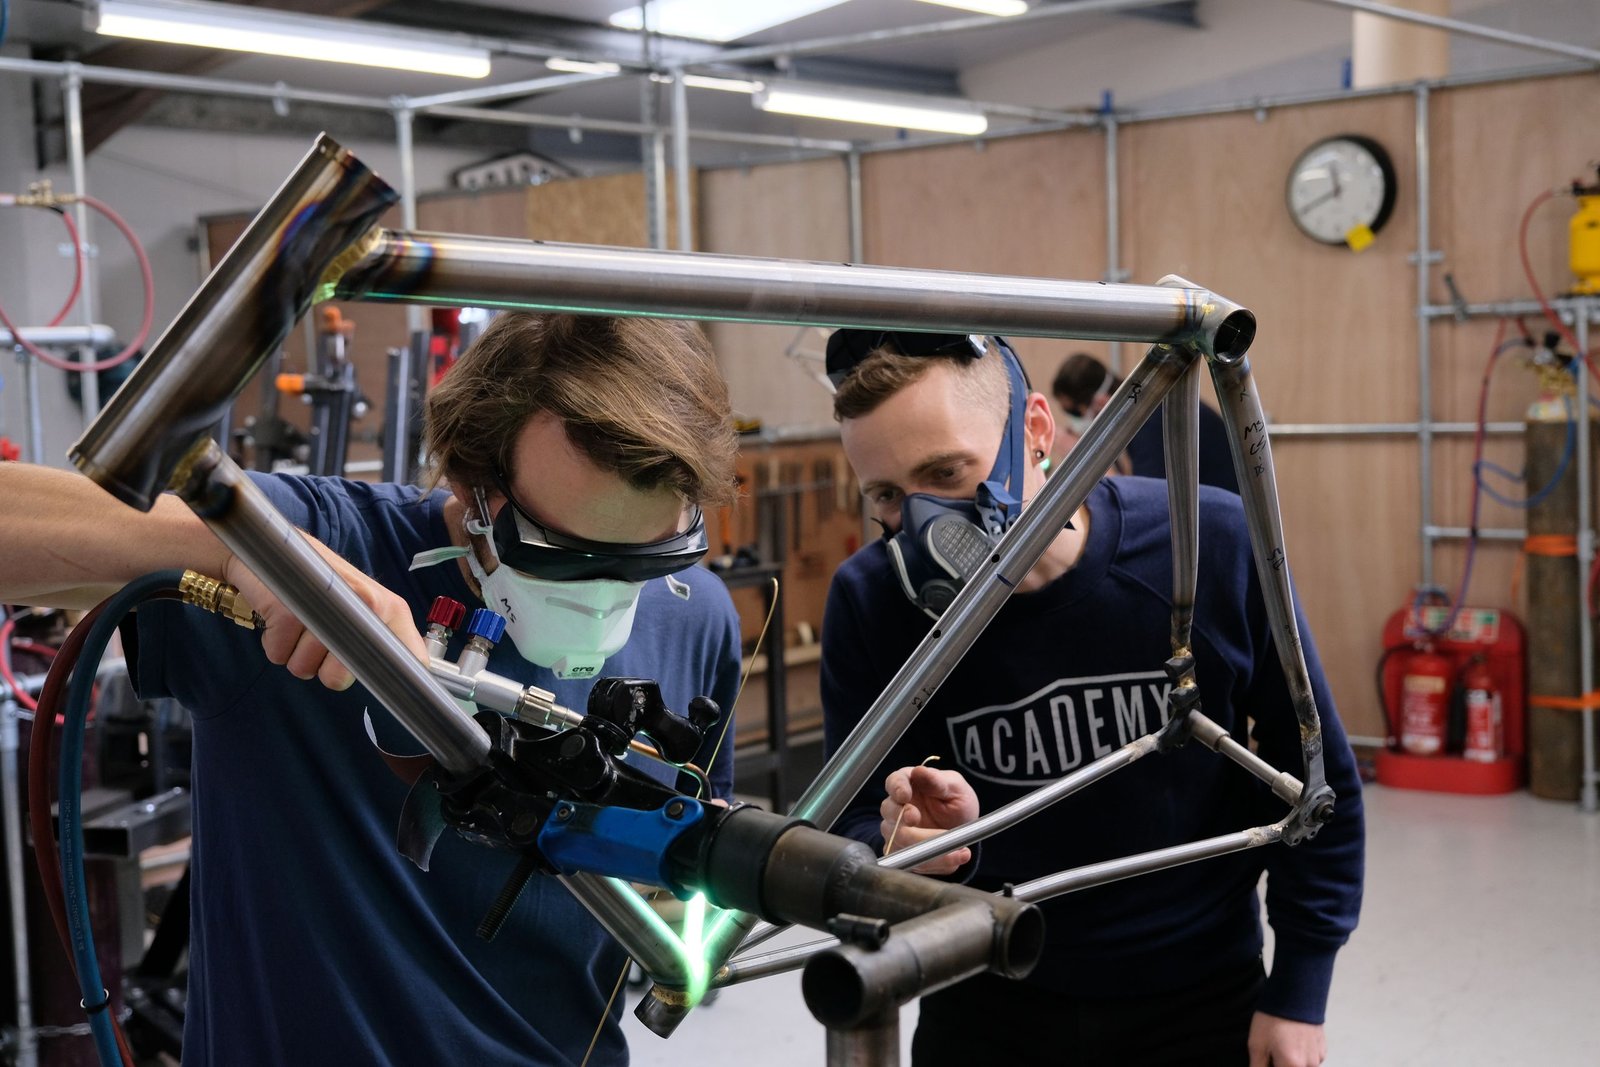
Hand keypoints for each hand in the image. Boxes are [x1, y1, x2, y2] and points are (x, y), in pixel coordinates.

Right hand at [222, 534, 427, 690]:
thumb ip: (377, 638)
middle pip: (339, 678)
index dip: (395, 682)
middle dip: (321, 669)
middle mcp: (367, 604)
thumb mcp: (361, 604)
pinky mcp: (290, 610)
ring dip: (294, 654)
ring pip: (304, 668)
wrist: (274, 548)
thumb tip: (390, 678)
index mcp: (390, 608)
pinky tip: (280, 616)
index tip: (383, 691)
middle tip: (317, 639)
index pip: (412, 657)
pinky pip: (279, 653)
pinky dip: (274, 643)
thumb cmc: (322, 583)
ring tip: (298, 621)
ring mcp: (328, 606)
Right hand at [878, 765, 978, 874]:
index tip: (905, 796)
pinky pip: (911, 861)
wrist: (963, 828)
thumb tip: (919, 771)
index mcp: (907, 784)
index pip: (893, 783)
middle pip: (890, 813)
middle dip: (903, 820)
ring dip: (927, 847)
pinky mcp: (902, 852)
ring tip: (958, 849)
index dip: (896, 789)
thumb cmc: (956, 801)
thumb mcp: (955, 788)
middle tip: (919, 821)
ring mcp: (896, 832)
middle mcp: (897, 808)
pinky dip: (934, 862)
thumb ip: (937, 781)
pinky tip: (955, 858)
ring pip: (899, 840)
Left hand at [1247, 1012, 1325, 1066]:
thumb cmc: (1273, 1018)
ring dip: (1291, 1061)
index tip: (1266, 1058)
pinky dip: (1300, 1055)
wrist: (1295, 993)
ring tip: (1281, 1042)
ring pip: (1301, 1066)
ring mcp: (1319, 1057)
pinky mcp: (1323, 1049)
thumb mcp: (1257, 1044)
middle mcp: (1309, 1065)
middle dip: (1280, 1064)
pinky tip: (1292, 1039)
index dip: (1271, 1065)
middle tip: (1272, 1049)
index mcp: (1293, 1065)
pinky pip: (1309, 1060)